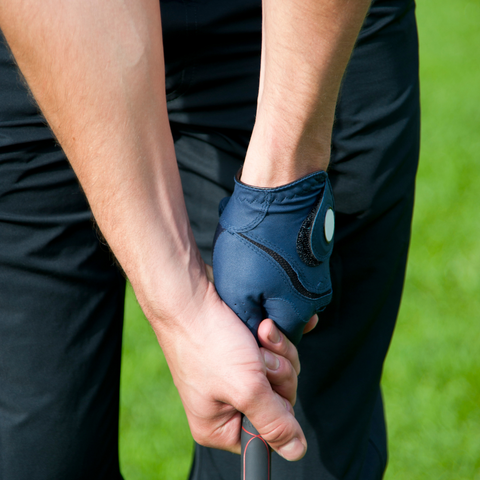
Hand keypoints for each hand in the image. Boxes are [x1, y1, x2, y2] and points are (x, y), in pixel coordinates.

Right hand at [154, 282, 306, 460]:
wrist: (190, 296)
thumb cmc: (208, 341)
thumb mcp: (246, 388)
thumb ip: (274, 422)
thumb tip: (296, 451)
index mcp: (219, 425)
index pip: (268, 434)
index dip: (277, 408)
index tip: (267, 385)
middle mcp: (227, 403)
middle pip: (279, 399)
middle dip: (278, 372)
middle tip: (259, 357)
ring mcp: (235, 375)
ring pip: (280, 372)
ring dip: (276, 351)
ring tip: (259, 334)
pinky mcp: (242, 352)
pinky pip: (274, 351)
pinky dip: (274, 338)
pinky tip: (266, 326)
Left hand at [213, 171, 334, 345]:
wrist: (281, 190)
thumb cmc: (255, 241)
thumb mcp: (237, 289)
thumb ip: (247, 320)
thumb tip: (251, 335)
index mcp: (299, 312)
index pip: (277, 339)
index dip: (254, 332)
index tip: (237, 312)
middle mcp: (315, 298)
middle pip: (283, 317)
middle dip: (259, 306)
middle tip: (240, 286)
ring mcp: (317, 274)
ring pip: (286, 293)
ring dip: (265, 285)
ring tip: (248, 265)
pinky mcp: (313, 254)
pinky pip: (291, 273)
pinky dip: (273, 268)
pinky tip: (259, 251)